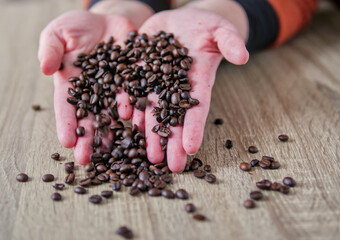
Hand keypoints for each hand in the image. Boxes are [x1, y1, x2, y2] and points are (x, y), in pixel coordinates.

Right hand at [38, 6, 151, 163]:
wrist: (111, 20)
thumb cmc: (79, 26)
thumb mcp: (59, 32)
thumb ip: (51, 48)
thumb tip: (45, 68)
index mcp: (73, 83)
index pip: (68, 106)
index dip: (67, 123)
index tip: (66, 142)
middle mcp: (95, 91)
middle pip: (91, 116)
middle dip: (89, 137)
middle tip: (87, 159)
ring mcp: (116, 89)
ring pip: (114, 113)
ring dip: (114, 131)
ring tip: (114, 150)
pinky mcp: (135, 82)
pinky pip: (135, 97)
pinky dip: (135, 110)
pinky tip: (135, 124)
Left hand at [132, 7, 248, 171]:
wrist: (180, 21)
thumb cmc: (205, 26)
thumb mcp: (220, 29)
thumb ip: (230, 41)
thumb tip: (243, 56)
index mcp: (198, 80)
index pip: (197, 107)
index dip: (194, 128)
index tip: (191, 149)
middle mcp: (175, 86)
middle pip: (172, 116)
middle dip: (169, 140)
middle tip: (166, 165)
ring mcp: (155, 79)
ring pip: (150, 108)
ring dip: (146, 131)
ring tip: (144, 154)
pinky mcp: (138, 68)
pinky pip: (131, 87)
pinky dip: (127, 101)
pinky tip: (123, 117)